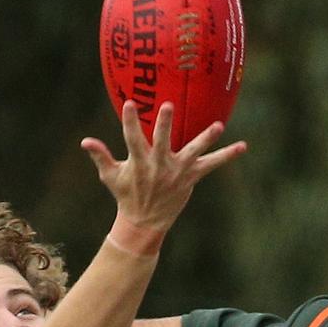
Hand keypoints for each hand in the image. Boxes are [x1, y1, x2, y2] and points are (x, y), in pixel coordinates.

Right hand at [81, 101, 246, 236]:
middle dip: (164, 124)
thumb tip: (85, 142)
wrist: (145, 223)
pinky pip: (212, 165)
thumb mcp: (111, 177)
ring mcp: (177, 172)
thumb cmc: (127, 196)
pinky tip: (243, 146)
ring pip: (192, 151)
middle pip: (162, 141)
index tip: (129, 103)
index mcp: (139, 163)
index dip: (129, 121)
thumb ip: (101, 157)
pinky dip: (227, 156)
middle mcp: (159, 166)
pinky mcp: (191, 178)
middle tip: (168, 105)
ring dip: (206, 139)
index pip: (132, 138)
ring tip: (218, 126)